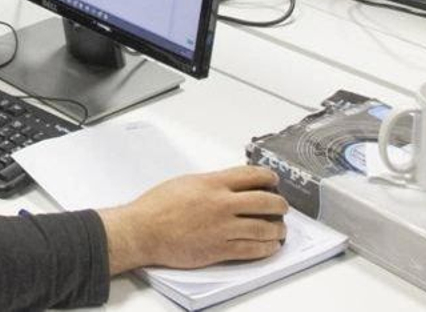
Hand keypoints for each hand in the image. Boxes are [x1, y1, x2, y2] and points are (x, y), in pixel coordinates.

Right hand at [99, 165, 286, 272]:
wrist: (143, 230)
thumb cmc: (157, 206)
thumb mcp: (186, 183)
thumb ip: (211, 184)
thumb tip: (229, 186)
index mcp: (212, 183)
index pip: (252, 175)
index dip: (269, 177)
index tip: (274, 181)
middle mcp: (221, 204)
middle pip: (265, 202)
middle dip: (280, 204)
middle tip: (283, 207)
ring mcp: (222, 228)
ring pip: (264, 228)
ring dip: (278, 229)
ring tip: (280, 230)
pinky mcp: (219, 249)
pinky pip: (252, 249)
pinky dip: (266, 248)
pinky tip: (270, 246)